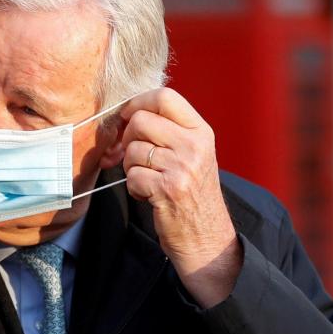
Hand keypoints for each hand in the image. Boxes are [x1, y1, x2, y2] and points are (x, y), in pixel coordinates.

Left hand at [118, 88, 240, 307]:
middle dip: (127, 139)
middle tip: (135, 157)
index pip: (165, 96)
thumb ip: (168, 131)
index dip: (137, 103)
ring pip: (132, 150)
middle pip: (140, 121)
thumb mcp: (192, 154)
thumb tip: (125, 113)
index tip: (126, 117)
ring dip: (130, 167)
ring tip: (148, 180)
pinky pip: (132, 176)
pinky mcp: (168, 189)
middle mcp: (194, 145)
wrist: (207, 237)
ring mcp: (182, 167)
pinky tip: (149, 195)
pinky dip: (134, 188)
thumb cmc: (193, 194)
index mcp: (201, 131)